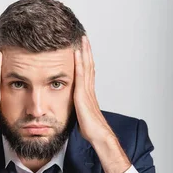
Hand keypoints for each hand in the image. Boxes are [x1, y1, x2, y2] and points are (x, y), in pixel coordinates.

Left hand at [74, 36, 129, 172]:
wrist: (98, 135)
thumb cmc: (91, 129)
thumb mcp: (81, 115)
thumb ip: (78, 107)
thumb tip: (74, 108)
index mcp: (88, 93)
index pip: (88, 72)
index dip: (86, 59)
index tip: (83, 48)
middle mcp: (89, 89)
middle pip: (89, 65)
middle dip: (86, 50)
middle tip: (84, 37)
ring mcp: (87, 90)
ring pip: (86, 66)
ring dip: (84, 51)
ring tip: (82, 39)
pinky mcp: (83, 94)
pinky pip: (81, 74)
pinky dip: (79, 62)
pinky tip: (76, 52)